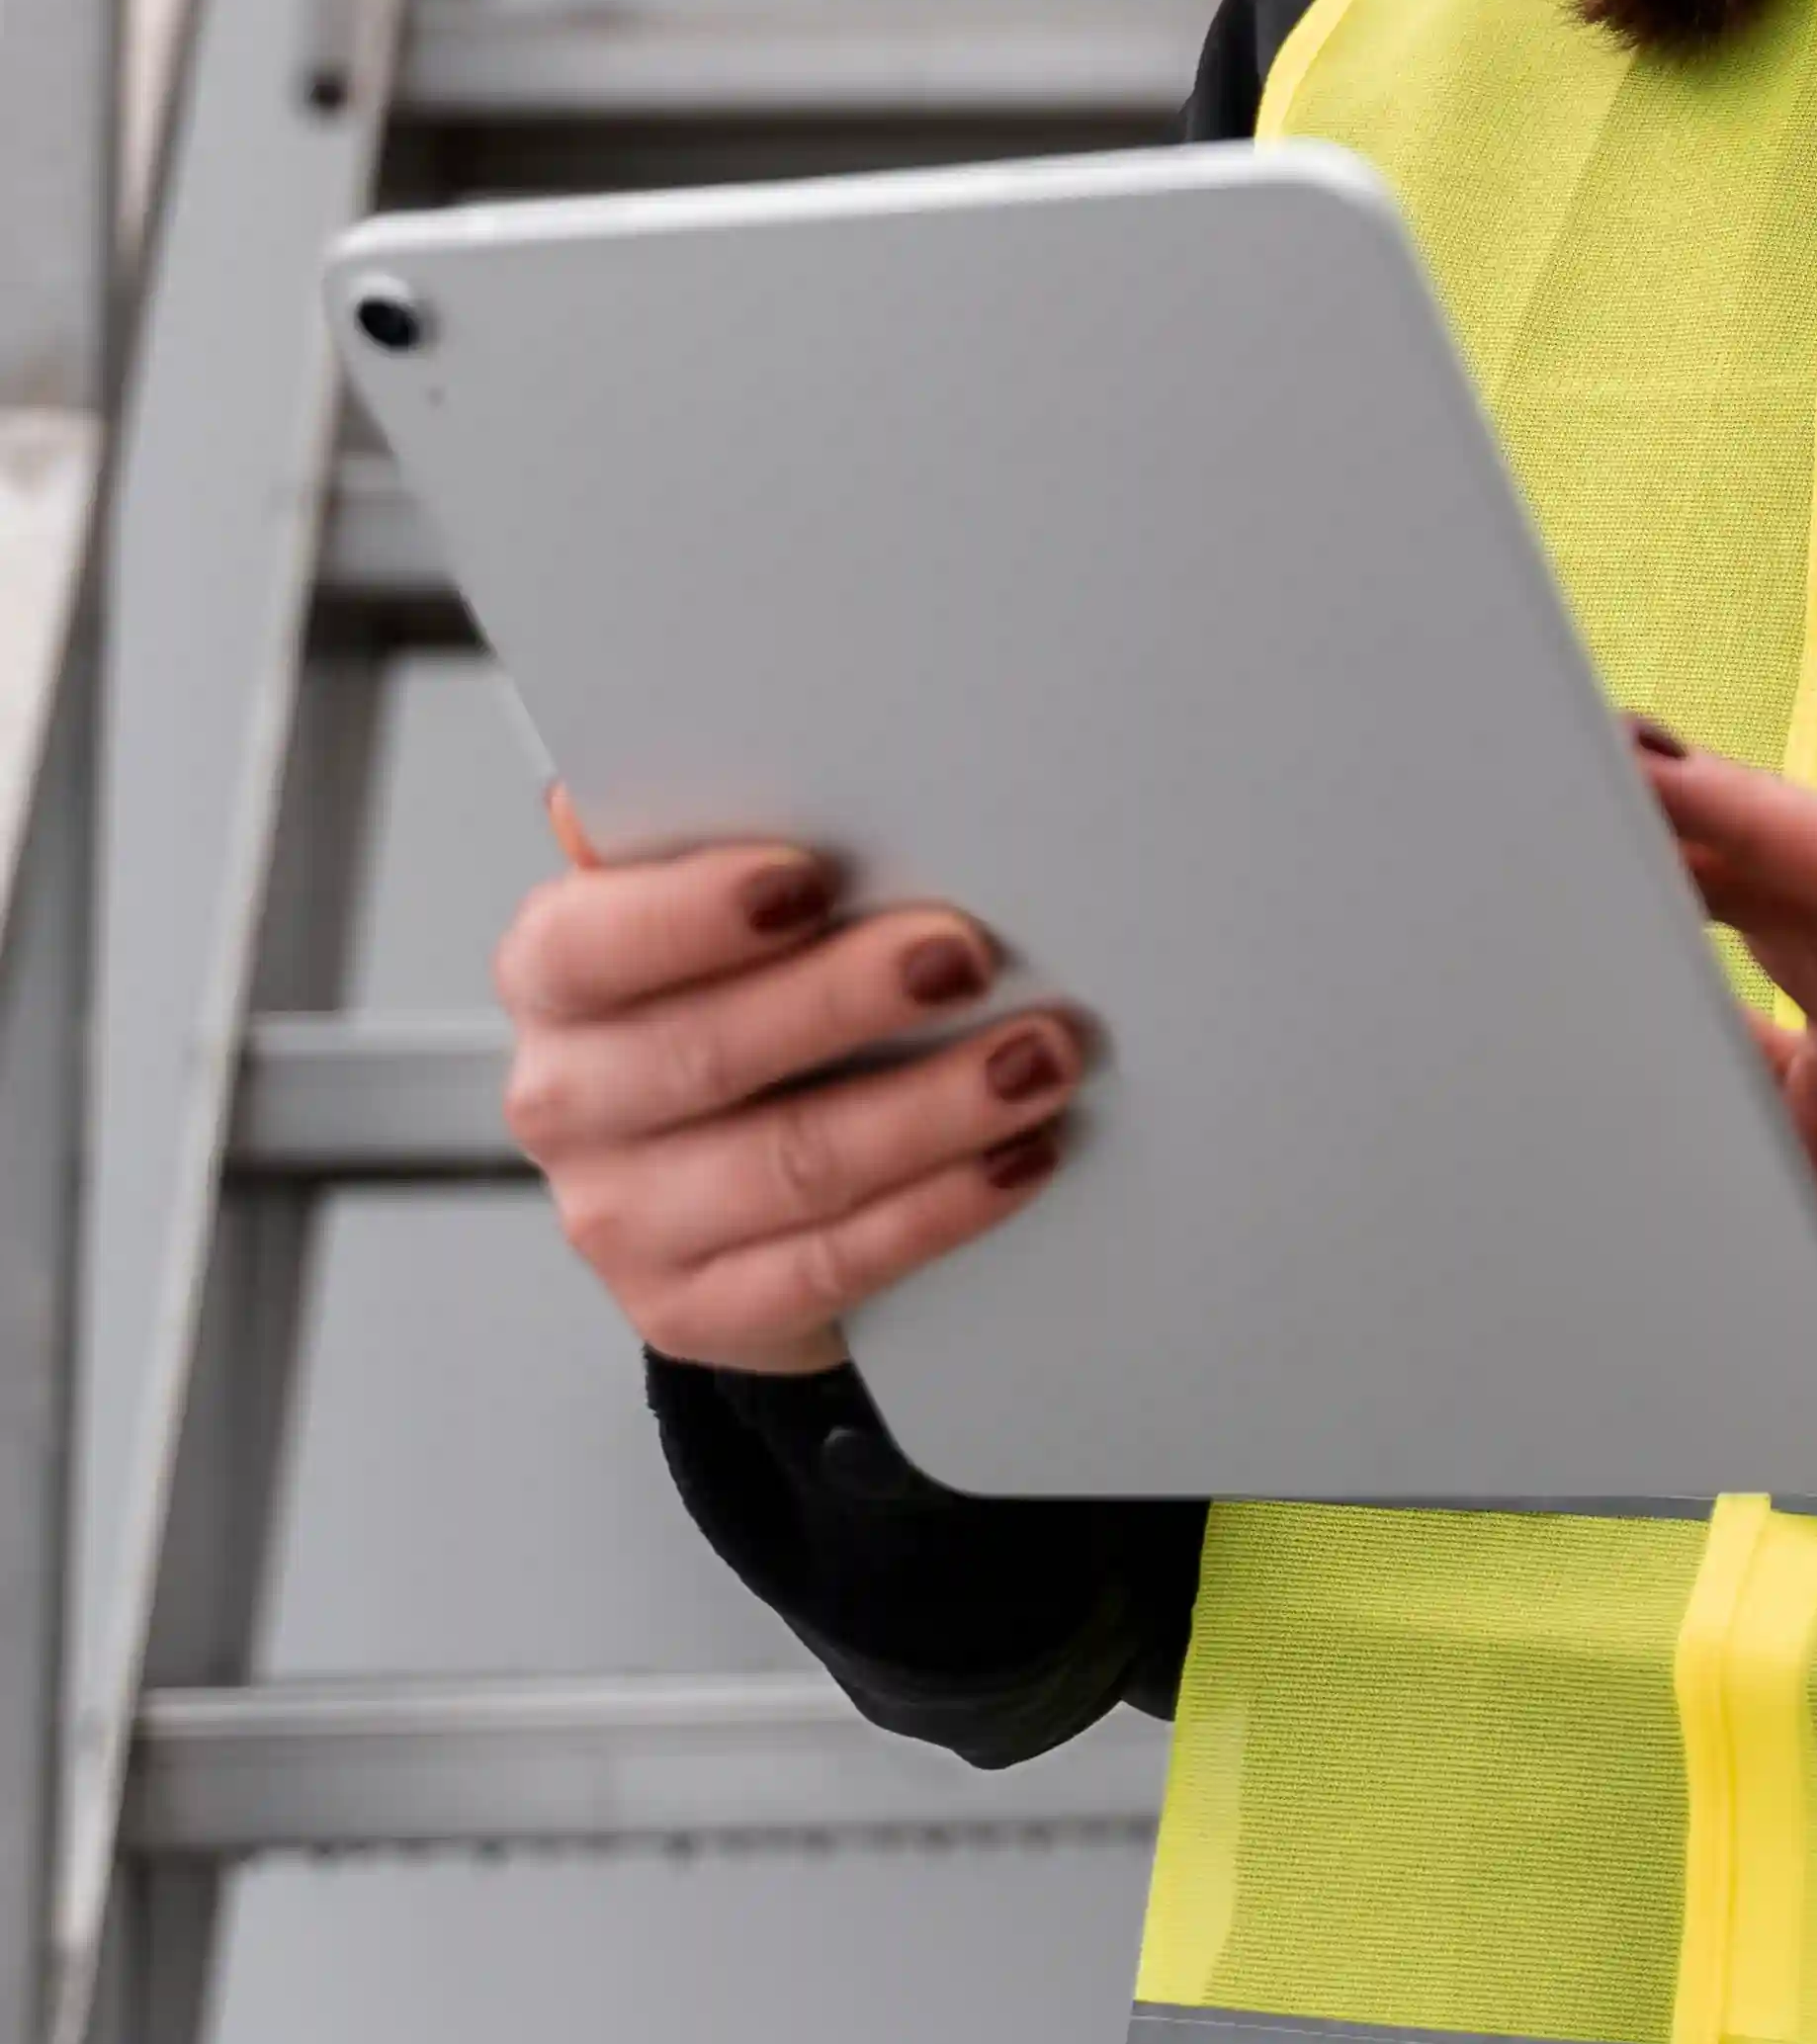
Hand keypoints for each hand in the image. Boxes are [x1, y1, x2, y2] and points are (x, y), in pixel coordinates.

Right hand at [491, 824, 1085, 1374]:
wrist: (727, 1185)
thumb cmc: (736, 995)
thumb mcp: (711, 907)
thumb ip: (712, 831)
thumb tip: (732, 732)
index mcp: (553, 974)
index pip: (593, 945)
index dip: (695, 915)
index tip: (808, 878)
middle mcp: (566, 1099)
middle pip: (706, 1057)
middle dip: (850, 1001)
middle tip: (966, 957)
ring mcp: (623, 1220)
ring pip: (789, 1167)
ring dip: (932, 1109)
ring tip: (1036, 1058)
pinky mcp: (697, 1310)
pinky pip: (829, 1266)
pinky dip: (938, 1209)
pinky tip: (1016, 1158)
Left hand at [1640, 736, 1816, 1417]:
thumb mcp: (1814, 1160)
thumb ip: (1738, 1082)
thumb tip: (1604, 1030)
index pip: (1738, 885)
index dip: (1652, 837)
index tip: (1546, 781)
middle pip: (1789, 861)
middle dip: (1692, 804)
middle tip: (1588, 748)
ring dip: (1790, 828)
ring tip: (1697, 779)